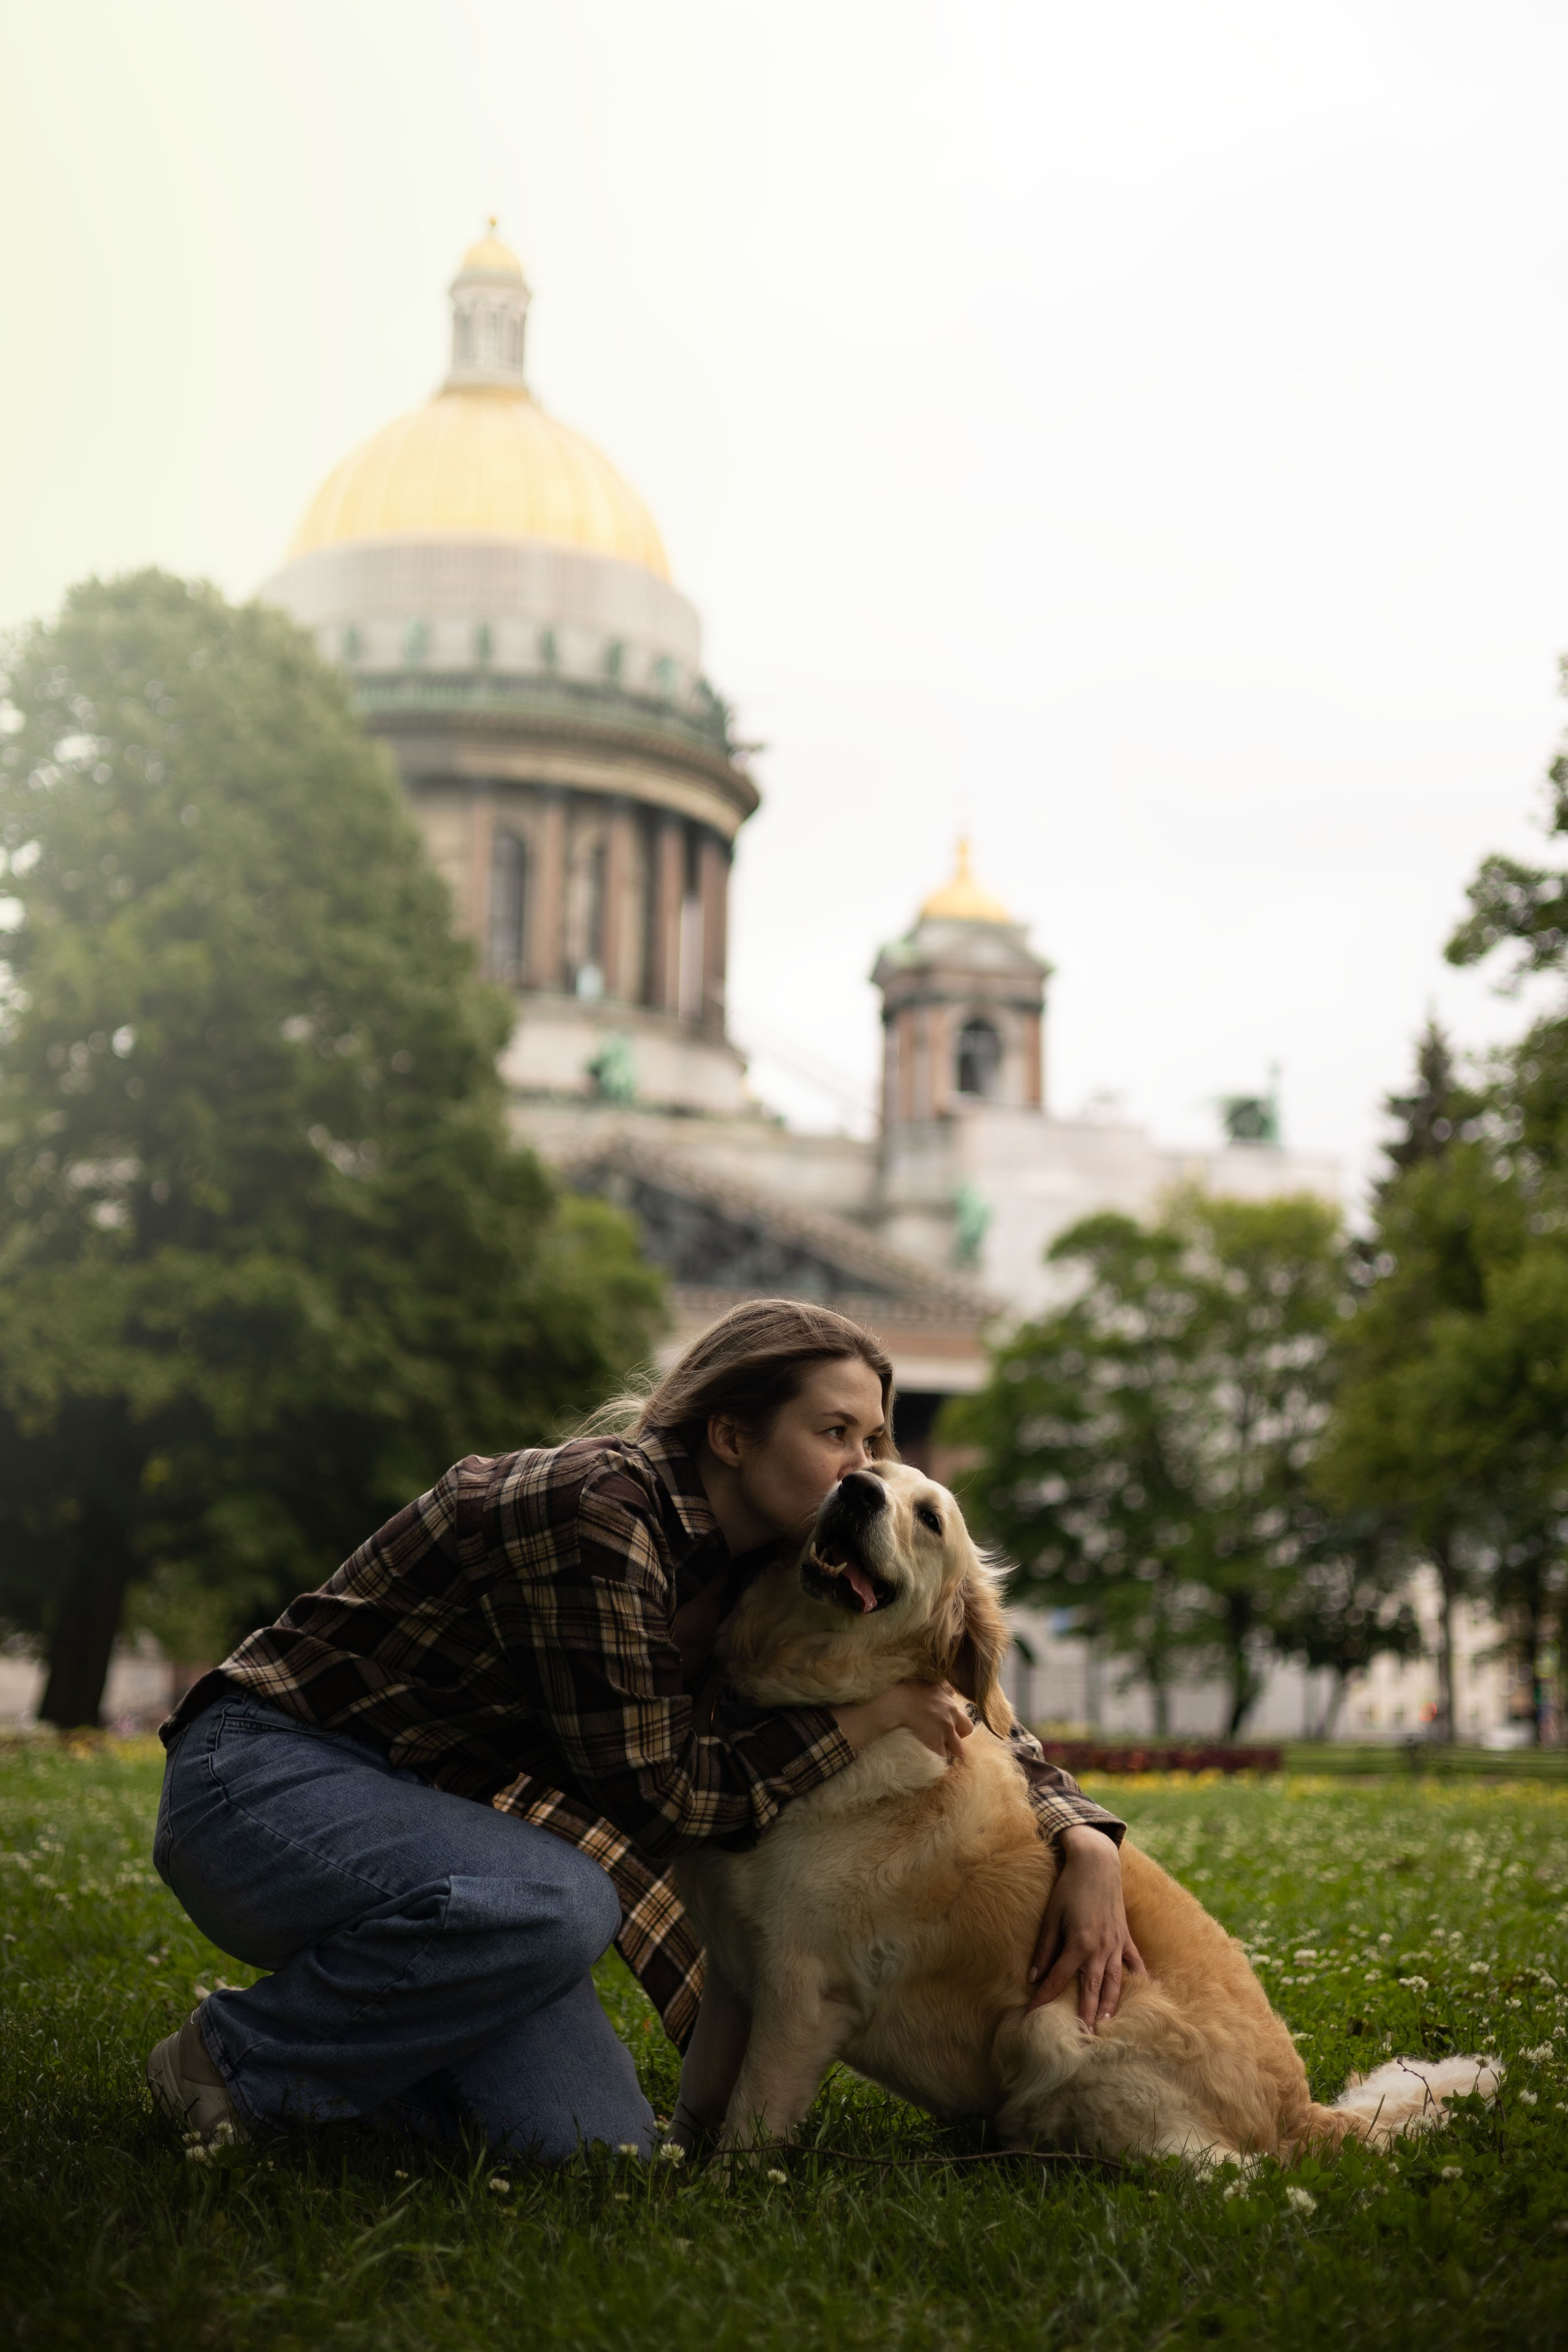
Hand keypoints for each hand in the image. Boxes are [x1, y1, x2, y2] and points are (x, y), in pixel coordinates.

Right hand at [832, 1679, 972, 1762]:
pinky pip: (942, 1757)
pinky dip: (937, 1758)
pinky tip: (929, 1757)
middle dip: (959, 1735)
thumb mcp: (927, 1682)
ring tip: (939, 1751)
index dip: (957, 1721)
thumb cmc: (906, 1689)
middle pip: (968, 1729)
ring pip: (959, 1748)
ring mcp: (945, 1731)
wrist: (895, 1703)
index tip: (950, 1725)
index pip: (963, 1712)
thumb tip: (946, 1681)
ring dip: (950, 1749)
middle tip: (947, 1737)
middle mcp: (951, 1715)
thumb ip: (939, 1684)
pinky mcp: (936, 1743)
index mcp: (949, 1700)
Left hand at [1027, 1824, 1145, 2027]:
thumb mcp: (1050, 1916)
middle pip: (1092, 1990)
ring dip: (1111, 2005)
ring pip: (1115, 1982)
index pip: (1058, 1980)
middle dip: (1086, 2015)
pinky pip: (1133, 1963)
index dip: (1044, 1998)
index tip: (1033, 2014)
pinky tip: (1137, 1993)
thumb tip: (1033, 1978)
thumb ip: (1044, 1950)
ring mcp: (1116, 1944)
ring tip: (1106, 2024)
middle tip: (1082, 2038)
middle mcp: (1100, 1949)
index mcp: (1078, 1944)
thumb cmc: (1069, 1887)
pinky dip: (1136, 1979)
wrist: (1097, 1863)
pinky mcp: (1125, 1936)